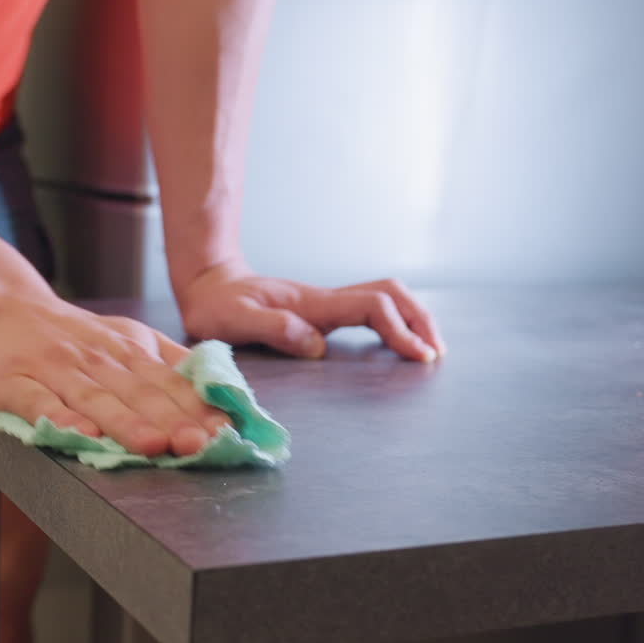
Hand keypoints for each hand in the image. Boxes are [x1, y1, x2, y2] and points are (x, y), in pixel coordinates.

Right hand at [0, 298, 230, 456]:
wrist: (1, 308)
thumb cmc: (72, 334)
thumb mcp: (127, 336)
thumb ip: (168, 360)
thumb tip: (221, 387)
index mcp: (128, 349)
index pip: (169, 380)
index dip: (197, 406)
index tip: (223, 431)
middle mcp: (96, 358)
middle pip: (138, 392)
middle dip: (171, 419)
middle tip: (198, 445)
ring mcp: (55, 369)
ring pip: (95, 398)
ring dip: (126, 423)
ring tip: (152, 445)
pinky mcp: (12, 382)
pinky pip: (38, 402)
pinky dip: (61, 419)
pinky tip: (82, 436)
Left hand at [176, 260, 445, 360]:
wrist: (207, 285)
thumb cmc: (216, 307)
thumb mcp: (233, 321)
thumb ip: (273, 329)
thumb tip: (316, 344)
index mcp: (312, 304)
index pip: (371, 308)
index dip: (399, 330)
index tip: (418, 357)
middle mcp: (325, 300)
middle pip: (390, 294)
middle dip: (419, 320)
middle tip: (436, 353)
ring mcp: (326, 304)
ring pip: (384, 298)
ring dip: (412, 318)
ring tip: (428, 349)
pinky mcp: (322, 312)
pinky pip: (370, 310)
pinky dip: (394, 322)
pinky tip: (399, 342)